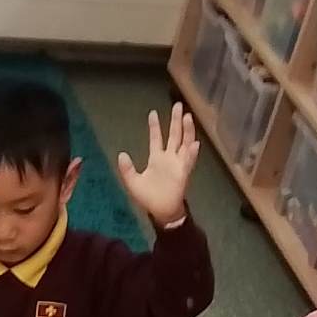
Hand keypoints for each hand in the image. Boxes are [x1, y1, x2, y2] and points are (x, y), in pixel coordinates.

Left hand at [116, 103, 198, 228]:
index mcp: (156, 158)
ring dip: (187, 131)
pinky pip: (189, 161)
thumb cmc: (148, 198)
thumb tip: (121, 154)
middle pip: (174, 135)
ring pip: (184, 143)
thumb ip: (127, 169)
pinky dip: (192, 153)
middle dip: (176, 120)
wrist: (160, 212)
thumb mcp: (133, 183)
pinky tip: (194, 143)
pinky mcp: (184, 173)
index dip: (155, 126)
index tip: (153, 112)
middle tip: (178, 105)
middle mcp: (169, 158)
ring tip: (188, 117)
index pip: (156, 138)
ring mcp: (178, 164)